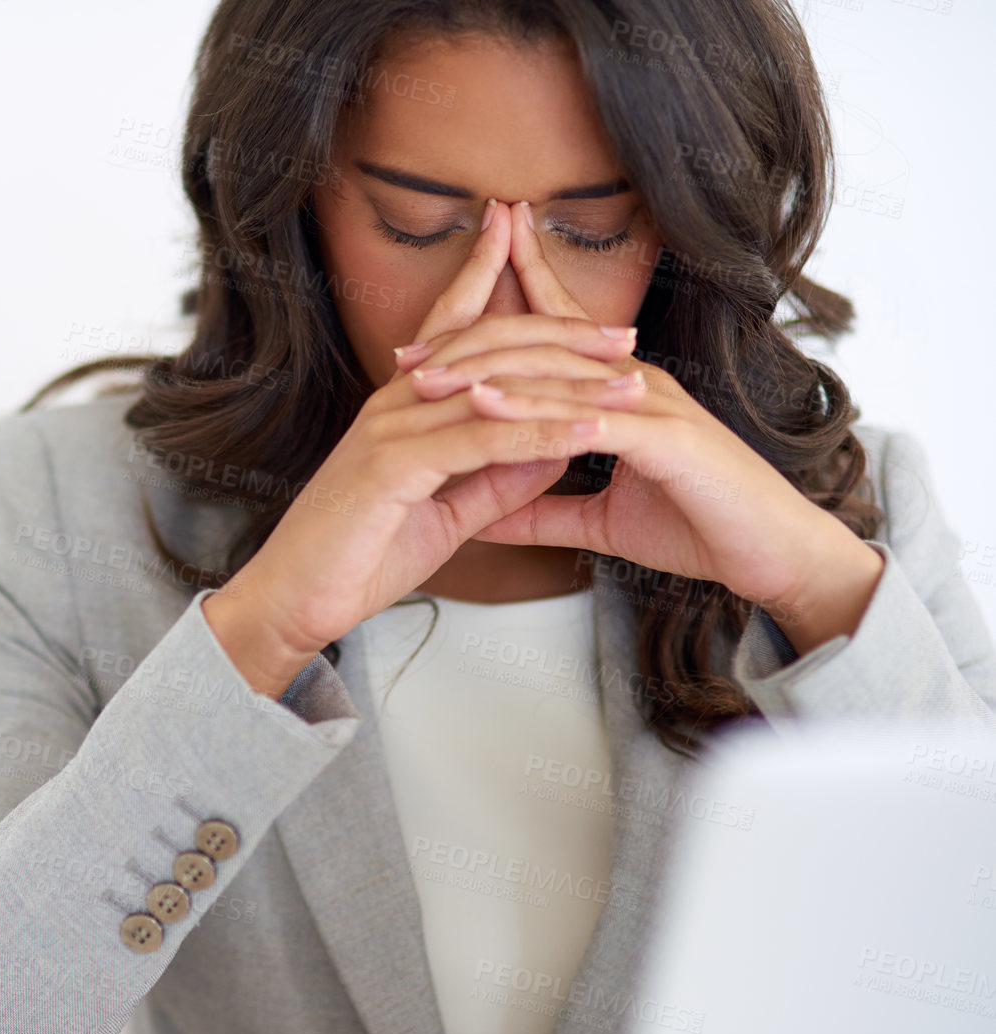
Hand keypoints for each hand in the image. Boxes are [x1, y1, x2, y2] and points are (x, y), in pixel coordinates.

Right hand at [204, 201, 644, 695]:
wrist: (292, 600)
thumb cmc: (354, 559)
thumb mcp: (441, 515)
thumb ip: (492, 479)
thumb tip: (551, 452)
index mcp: (399, 408)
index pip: (454, 331)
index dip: (495, 287)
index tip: (546, 262)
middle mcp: (392, 404)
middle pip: (486, 346)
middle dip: (558, 333)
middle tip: (625, 331)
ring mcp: (389, 430)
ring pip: (494, 389)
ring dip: (569, 384)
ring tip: (630, 380)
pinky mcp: (392, 466)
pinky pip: (481, 440)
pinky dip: (539, 435)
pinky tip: (589, 432)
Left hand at [457, 200, 882, 654]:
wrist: (772, 556)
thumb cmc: (700, 528)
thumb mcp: (600, 522)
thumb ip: (541, 510)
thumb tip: (482, 516)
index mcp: (617, 393)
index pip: (548, 343)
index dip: (488, 333)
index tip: (423, 345)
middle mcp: (632, 383)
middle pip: (539, 341)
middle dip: (470, 336)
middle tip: (405, 347)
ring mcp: (650, 404)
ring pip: (552, 372)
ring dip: (484, 369)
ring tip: (423, 376)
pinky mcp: (663, 437)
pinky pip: (583, 415)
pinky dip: (530, 408)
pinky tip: (483, 408)